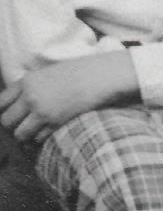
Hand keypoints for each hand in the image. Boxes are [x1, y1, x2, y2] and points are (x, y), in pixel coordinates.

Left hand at [0, 53, 138, 142]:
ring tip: (37, 130)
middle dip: (14, 125)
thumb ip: (33, 86)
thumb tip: (21, 103)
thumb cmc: (82, 72)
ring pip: (19, 133)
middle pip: (6, 121)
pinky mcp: (55, 122)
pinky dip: (42, 138)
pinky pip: (38, 138)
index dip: (5, 111)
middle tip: (26, 124)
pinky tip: (51, 130)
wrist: (104, 75)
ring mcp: (42, 110)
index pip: (0, 103)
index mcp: (27, 81)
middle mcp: (30, 96)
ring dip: (27, 135)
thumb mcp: (51, 73)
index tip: (14, 114)